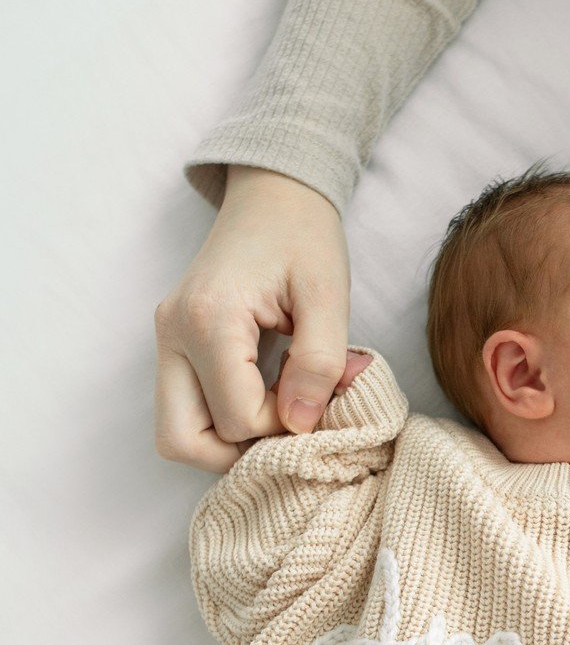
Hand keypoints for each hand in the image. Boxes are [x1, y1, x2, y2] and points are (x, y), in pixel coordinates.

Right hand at [154, 166, 351, 473]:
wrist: (275, 193)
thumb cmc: (304, 237)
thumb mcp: (328, 297)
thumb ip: (319, 364)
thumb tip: (300, 425)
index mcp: (209, 319)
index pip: (236, 419)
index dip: (284, 427)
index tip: (320, 400)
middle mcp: (173, 333)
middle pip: (182, 441)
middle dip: (241, 451)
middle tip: (290, 423)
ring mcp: (166, 339)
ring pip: (177, 432)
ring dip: (228, 439)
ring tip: (280, 408)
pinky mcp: (175, 342)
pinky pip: (186, 406)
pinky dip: (223, 417)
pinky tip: (266, 393)